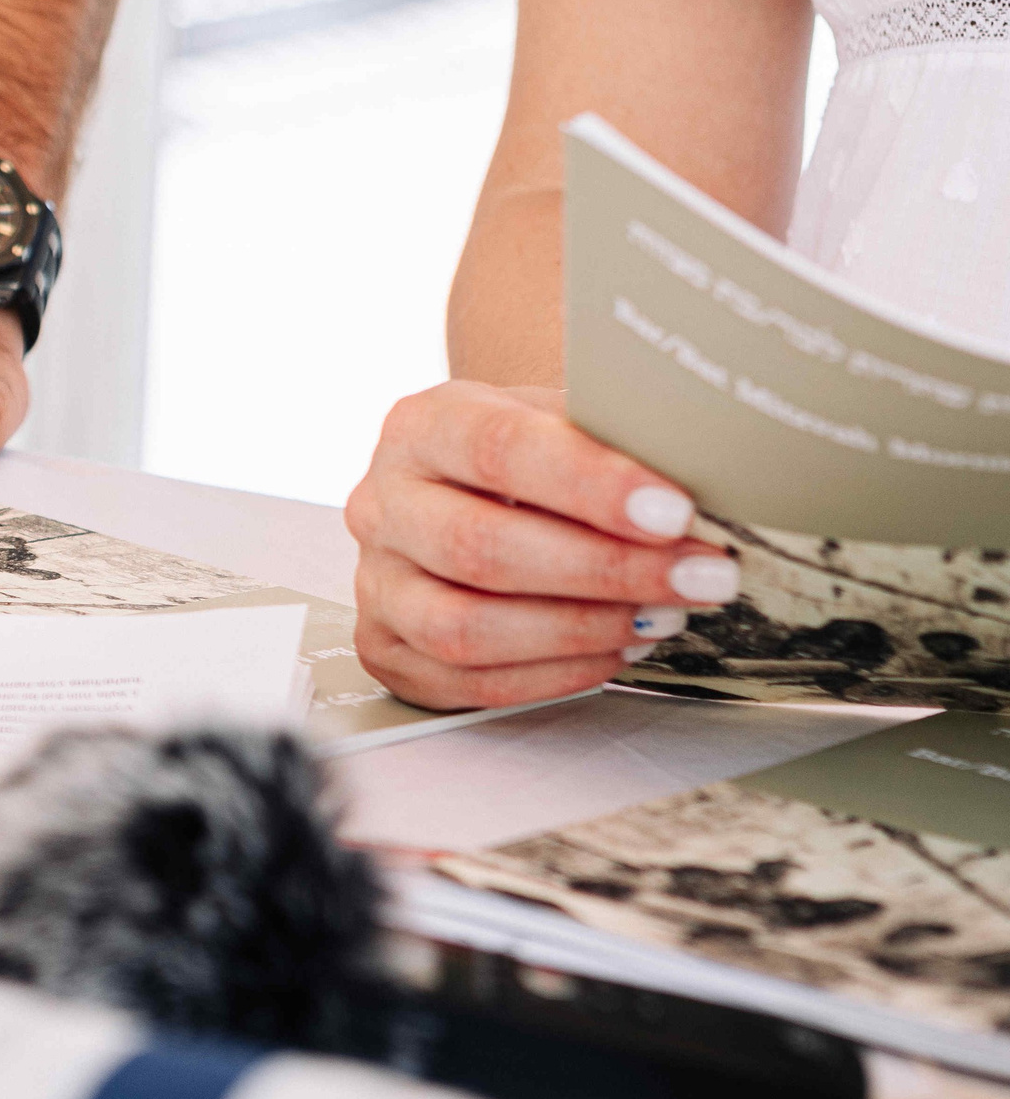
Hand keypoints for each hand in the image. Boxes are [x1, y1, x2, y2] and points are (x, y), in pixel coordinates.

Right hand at [344, 381, 740, 711]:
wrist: (465, 490)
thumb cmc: (530, 456)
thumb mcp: (563, 418)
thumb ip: (615, 438)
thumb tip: (722, 467)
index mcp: (421, 427)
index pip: (496, 450)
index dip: (588, 485)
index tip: (676, 512)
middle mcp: (382, 503)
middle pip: (478, 548)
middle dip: (604, 570)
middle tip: (702, 577)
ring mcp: (375, 582)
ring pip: (463, 626)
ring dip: (579, 629)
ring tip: (663, 617)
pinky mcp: (385, 646)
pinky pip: (465, 680)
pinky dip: (553, 674)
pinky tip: (616, 650)